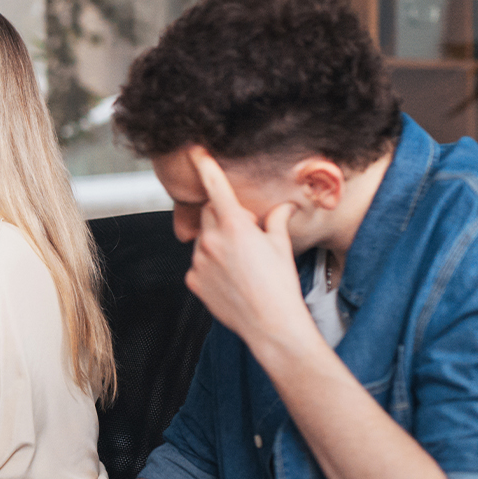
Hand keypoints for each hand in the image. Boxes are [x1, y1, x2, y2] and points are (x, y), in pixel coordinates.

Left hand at [187, 146, 314, 354]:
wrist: (271, 326)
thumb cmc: (280, 285)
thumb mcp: (281, 246)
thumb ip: (277, 220)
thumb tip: (284, 207)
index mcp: (235, 226)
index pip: (216, 187)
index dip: (205, 166)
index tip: (195, 152)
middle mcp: (212, 240)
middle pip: (208, 212)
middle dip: (224, 215)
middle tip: (246, 233)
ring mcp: (199, 261)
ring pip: (202, 238)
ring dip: (217, 241)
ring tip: (241, 263)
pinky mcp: (193, 280)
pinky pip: (198, 263)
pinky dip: (210, 264)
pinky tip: (230, 278)